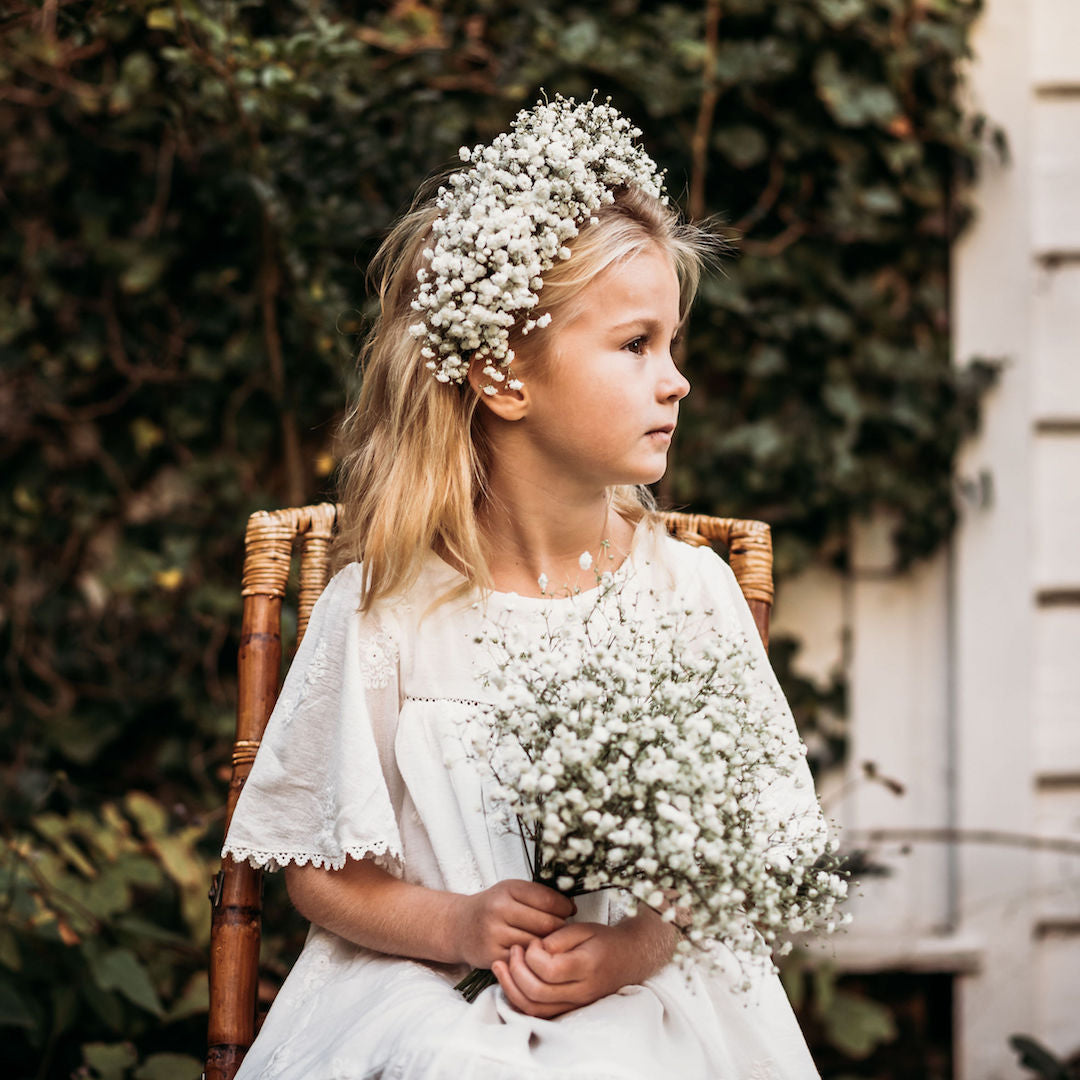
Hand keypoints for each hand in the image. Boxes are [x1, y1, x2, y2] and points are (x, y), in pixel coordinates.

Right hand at [453, 879, 574, 969]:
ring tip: (550, 942)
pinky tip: (535, 954)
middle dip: (560, 928)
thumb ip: (538, 895)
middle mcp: (499, 909)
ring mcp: (495, 934)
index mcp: (508, 889)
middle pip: (546, 923)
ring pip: (537, 943)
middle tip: (562, 930)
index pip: (548, 899)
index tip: (569, 910)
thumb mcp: (511, 891)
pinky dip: (534, 959)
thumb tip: (570, 907)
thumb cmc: (493, 907)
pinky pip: (524, 960)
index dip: (564, 907)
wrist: (459, 926)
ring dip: (548, 946)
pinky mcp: (493, 956)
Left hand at [492, 921, 632, 1018]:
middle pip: (537, 993)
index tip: (532, 941)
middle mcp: (581, 991)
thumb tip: (534, 949)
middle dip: (516, 971)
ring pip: (534, 1008)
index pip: (549, 969)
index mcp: (586, 966)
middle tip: (514, 950)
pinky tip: (510, 981)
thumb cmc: (603, 940)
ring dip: (511, 988)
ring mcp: (574, 1005)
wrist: (626, 960)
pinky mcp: (567, 1010)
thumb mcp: (583, 929)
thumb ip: (558, 938)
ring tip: (502, 965)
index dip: (532, 954)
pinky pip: (537, 1013)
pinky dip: (519, 999)